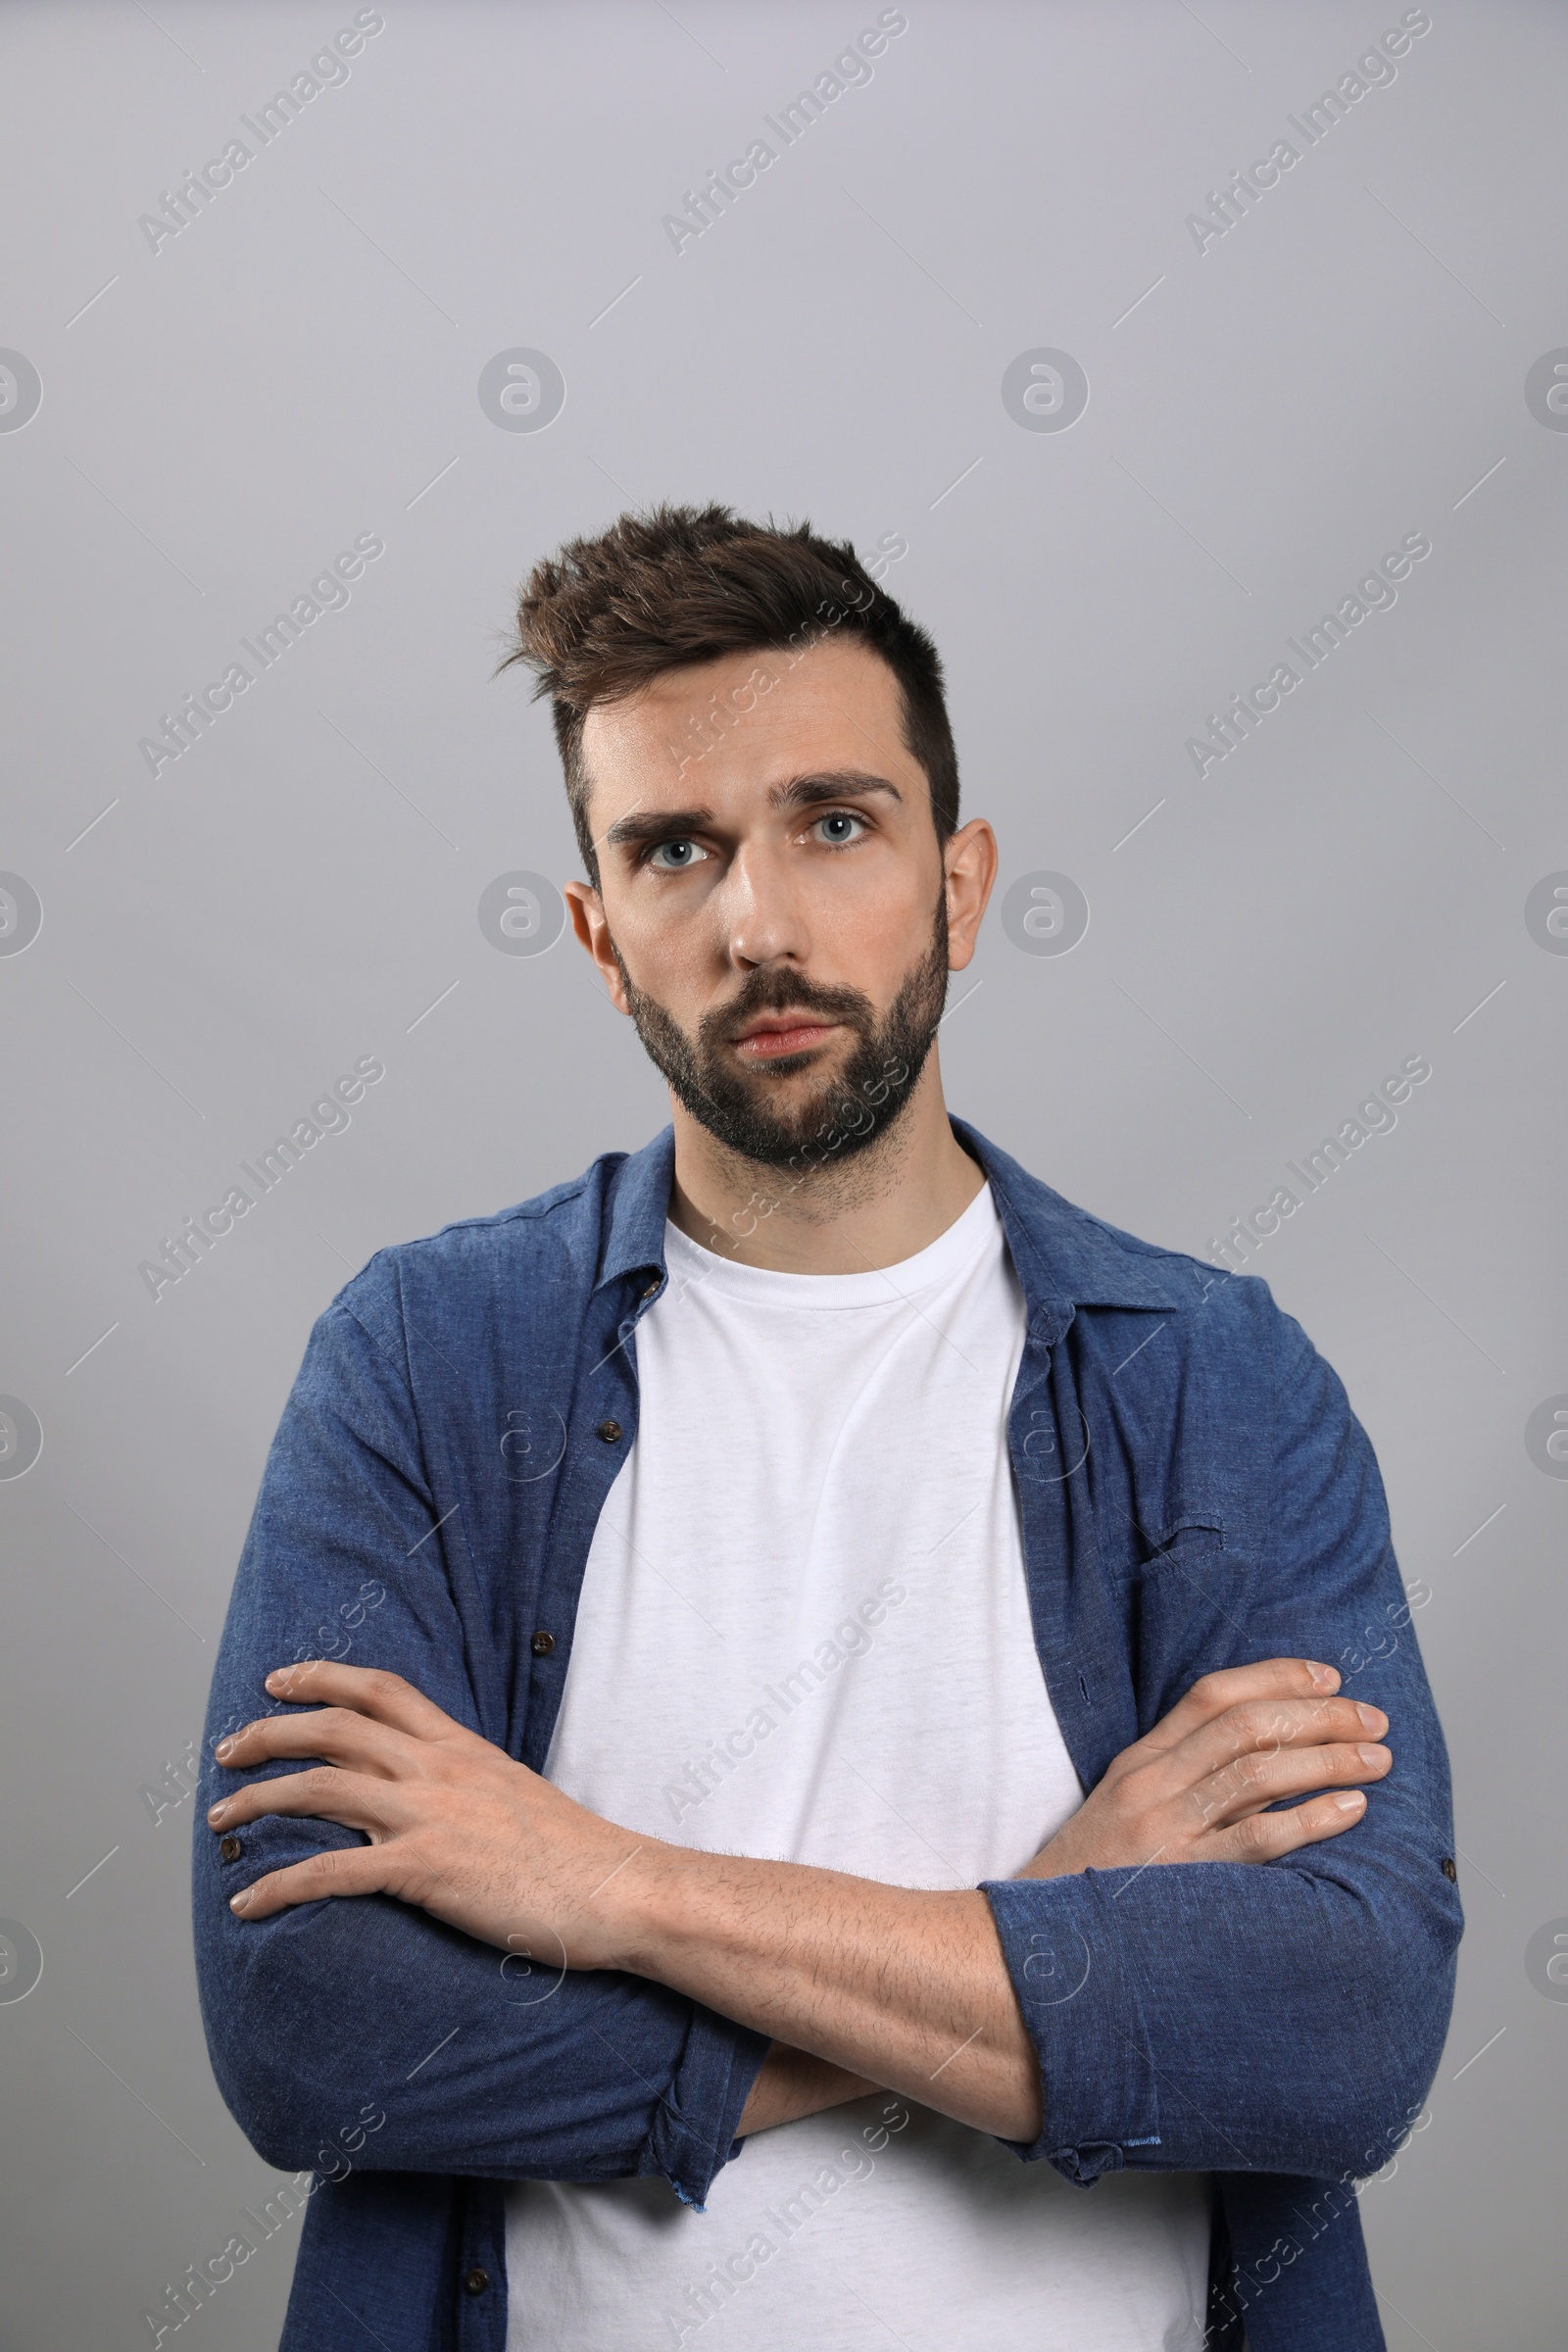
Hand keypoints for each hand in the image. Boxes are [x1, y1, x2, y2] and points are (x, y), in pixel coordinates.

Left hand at [207, 1661, 655, 1967]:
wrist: (614, 1888)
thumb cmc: (573, 1853)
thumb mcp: (513, 1793)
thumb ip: (464, 1784)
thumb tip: (425, 1796)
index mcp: (461, 1746)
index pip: (381, 1688)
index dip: (322, 1677)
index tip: (279, 1681)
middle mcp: (438, 1769)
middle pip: (336, 1728)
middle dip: (271, 1732)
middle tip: (229, 1748)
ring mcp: (430, 1815)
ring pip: (321, 1787)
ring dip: (259, 1799)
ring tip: (220, 1814)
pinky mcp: (425, 1869)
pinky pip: (332, 1871)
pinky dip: (279, 1883)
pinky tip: (247, 1900)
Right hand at [1017, 1657, 1389, 1881]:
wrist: (1038, 1939)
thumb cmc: (1094, 1877)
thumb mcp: (1124, 1809)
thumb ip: (1181, 1777)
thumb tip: (1266, 1755)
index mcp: (1139, 1761)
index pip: (1212, 1694)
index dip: (1276, 1677)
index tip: (1329, 1676)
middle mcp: (1153, 1785)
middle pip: (1246, 1726)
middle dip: (1320, 1715)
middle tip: (1373, 1719)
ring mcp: (1167, 1829)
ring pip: (1258, 1772)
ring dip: (1328, 1760)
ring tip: (1377, 1760)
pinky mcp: (1185, 1878)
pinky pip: (1259, 1839)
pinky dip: (1311, 1817)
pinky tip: (1350, 1809)